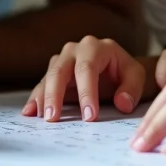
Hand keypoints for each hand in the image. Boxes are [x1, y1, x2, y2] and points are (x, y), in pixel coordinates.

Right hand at [21, 36, 147, 121]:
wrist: (115, 68)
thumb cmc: (124, 72)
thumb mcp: (136, 76)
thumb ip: (132, 89)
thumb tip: (122, 103)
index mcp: (95, 48)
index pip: (87, 69)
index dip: (87, 92)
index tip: (89, 116)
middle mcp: (74, 50)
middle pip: (60, 71)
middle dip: (55, 95)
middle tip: (54, 118)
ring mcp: (61, 60)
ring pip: (48, 78)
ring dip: (43, 98)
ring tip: (43, 118)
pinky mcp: (53, 73)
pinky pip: (41, 85)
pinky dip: (35, 99)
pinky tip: (30, 112)